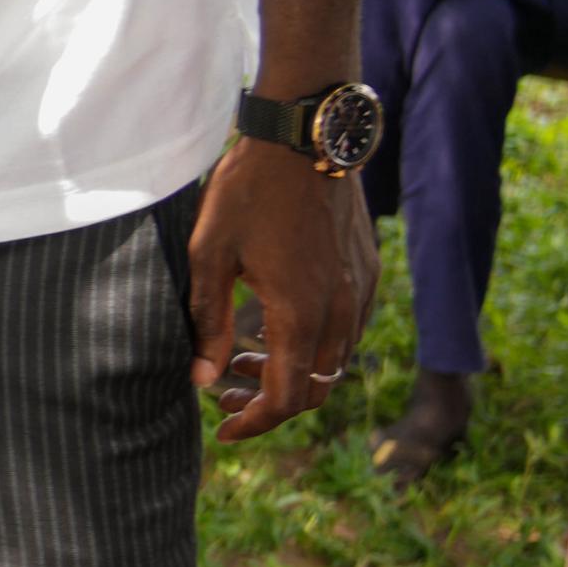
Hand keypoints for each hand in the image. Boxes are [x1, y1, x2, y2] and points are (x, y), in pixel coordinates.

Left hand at [191, 136, 376, 438]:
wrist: (305, 137)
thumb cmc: (248, 191)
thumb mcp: (209, 254)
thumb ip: (207, 320)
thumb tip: (201, 379)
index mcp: (302, 314)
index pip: (287, 398)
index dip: (255, 422)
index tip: (222, 429)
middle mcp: (342, 311)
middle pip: (316, 389)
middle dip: (270, 403)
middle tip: (222, 395)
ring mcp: (360, 291)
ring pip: (335, 362)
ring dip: (293, 373)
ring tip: (241, 360)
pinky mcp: (366, 272)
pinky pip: (346, 330)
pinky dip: (313, 345)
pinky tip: (273, 326)